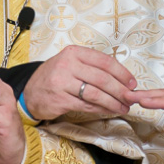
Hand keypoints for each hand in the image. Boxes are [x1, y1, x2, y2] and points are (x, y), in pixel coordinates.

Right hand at [23, 45, 137, 121]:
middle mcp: (67, 65)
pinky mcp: (60, 99)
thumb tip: (122, 79)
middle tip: (131, 98)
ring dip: (113, 102)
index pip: (104, 61)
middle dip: (120, 90)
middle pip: (102, 78)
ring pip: (96, 93)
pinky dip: (101, 109)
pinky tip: (108, 110)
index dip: (122, 73)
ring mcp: (62, 82)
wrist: (30, 92)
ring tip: (123, 107)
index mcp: (74, 53)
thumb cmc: (55, 77)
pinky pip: (86, 105)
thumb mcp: (71, 63)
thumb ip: (92, 67)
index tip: (132, 83)